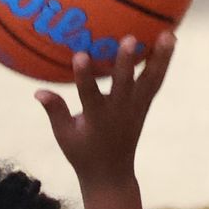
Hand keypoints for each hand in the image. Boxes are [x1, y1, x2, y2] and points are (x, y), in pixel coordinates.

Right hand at [35, 31, 173, 187]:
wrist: (112, 173)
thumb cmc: (83, 152)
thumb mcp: (64, 136)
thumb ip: (55, 111)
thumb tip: (38, 91)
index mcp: (97, 119)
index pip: (89, 96)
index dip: (85, 76)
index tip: (80, 55)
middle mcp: (120, 112)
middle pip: (125, 85)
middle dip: (126, 63)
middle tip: (129, 38)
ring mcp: (136, 108)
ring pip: (150, 81)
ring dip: (160, 58)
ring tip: (168, 34)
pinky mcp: (145, 104)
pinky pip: (156, 80)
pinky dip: (163, 61)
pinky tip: (169, 39)